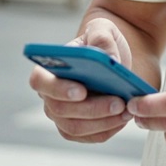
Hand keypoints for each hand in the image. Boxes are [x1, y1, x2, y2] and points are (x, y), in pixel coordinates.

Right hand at [28, 18, 135, 142]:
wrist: (115, 58)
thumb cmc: (102, 41)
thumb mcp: (104, 29)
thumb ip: (102, 38)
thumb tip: (109, 60)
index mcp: (49, 68)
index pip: (39, 81)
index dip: (57, 89)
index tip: (81, 91)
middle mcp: (50, 95)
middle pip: (60, 110)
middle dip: (91, 109)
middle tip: (119, 102)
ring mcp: (63, 115)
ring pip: (75, 127)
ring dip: (102, 122)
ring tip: (126, 110)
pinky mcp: (79, 129)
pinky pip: (91, 136)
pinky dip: (109, 129)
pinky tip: (125, 118)